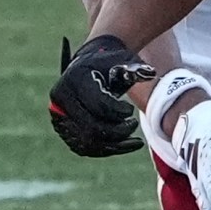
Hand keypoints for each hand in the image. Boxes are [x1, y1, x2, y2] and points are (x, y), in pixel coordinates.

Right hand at [47, 34, 155, 156]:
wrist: (89, 67)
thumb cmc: (109, 63)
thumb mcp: (122, 60)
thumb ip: (135, 68)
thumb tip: (150, 73)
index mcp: (76, 78)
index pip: (99, 104)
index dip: (119, 112)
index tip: (131, 110)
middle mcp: (62, 97)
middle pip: (91, 126)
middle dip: (118, 131)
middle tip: (133, 125)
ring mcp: (59, 114)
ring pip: (87, 141)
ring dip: (114, 145)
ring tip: (134, 140)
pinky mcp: (63, 127)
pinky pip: (83, 146)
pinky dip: (106, 149)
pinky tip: (124, 145)